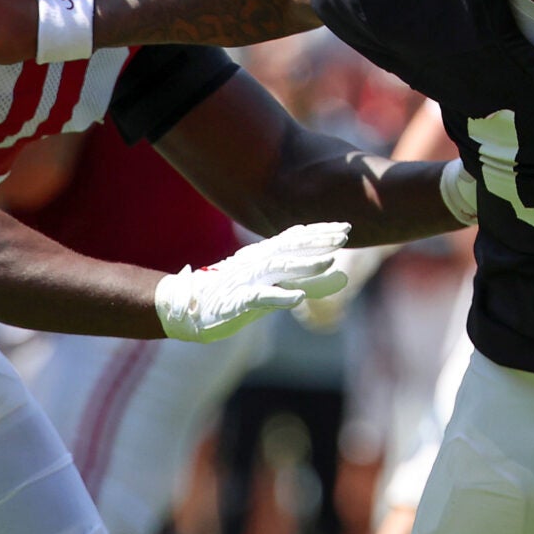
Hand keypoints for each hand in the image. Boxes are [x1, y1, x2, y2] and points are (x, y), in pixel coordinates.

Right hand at [155, 222, 350, 341]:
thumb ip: (309, 282)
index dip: (319, 232)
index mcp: (264, 256)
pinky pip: (259, 298)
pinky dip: (279, 297)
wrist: (187, 306)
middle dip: (317, 241)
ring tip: (330, 261)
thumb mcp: (275, 287)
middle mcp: (256, 263)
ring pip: (277, 269)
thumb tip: (345, 276)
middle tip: (344, 234)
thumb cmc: (234, 295)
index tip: (345, 226)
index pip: (294, 239)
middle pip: (289, 248)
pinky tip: (298, 298)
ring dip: (304, 265)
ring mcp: (245, 280)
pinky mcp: (236, 301)